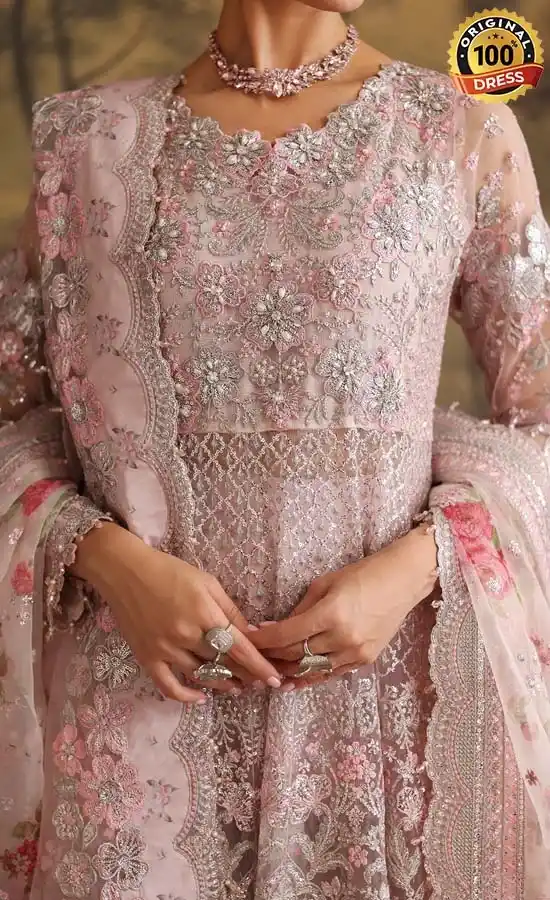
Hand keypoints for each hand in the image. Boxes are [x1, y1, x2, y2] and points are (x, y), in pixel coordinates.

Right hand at [72, 523, 281, 703]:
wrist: (125, 571)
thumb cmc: (170, 571)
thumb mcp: (207, 582)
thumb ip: (230, 609)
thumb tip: (251, 634)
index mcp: (204, 613)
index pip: (239, 648)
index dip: (259, 667)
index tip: (275, 679)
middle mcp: (185, 635)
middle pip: (223, 664)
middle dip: (245, 675)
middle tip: (258, 681)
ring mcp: (164, 649)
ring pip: (201, 677)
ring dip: (222, 683)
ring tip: (236, 686)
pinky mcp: (146, 658)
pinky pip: (168, 686)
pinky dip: (186, 696)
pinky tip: (201, 696)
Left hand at [250, 526, 437, 687]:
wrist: (403, 581)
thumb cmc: (362, 574)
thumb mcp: (325, 584)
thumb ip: (300, 610)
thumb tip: (275, 628)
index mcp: (331, 614)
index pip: (287, 635)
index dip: (263, 640)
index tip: (246, 639)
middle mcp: (343, 638)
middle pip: (296, 655)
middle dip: (271, 655)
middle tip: (252, 654)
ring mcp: (356, 653)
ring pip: (311, 670)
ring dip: (287, 670)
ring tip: (268, 670)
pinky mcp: (365, 660)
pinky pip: (331, 673)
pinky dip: (310, 677)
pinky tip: (293, 679)